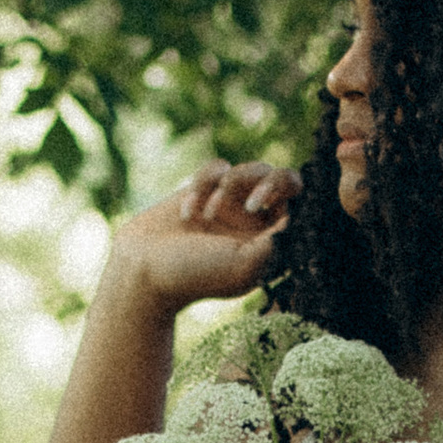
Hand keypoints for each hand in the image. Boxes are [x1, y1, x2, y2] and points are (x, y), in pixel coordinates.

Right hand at [107, 164, 297, 319]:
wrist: (142, 270)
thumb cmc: (195, 274)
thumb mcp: (244, 264)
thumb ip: (277, 240)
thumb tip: (297, 215)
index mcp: (271, 243)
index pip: (300, 206)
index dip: (287, 198)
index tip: (261, 206)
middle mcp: (256, 221)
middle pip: (283, 177)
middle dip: (266, 181)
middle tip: (248, 202)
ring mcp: (231, 203)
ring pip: (250, 169)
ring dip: (229, 186)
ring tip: (206, 215)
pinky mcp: (204, 189)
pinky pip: (217, 167)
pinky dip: (202, 186)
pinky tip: (186, 214)